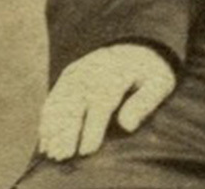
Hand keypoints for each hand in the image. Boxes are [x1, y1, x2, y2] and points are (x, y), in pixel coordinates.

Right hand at [38, 43, 175, 160]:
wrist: (137, 48)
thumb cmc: (150, 74)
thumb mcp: (159, 83)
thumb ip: (145, 103)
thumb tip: (128, 126)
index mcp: (119, 70)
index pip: (103, 101)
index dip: (93, 127)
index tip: (87, 151)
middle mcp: (95, 68)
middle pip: (77, 101)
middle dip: (68, 130)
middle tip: (63, 156)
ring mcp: (79, 70)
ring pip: (61, 100)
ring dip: (53, 128)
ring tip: (51, 153)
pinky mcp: (69, 75)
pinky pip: (54, 97)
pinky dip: (47, 120)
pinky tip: (45, 141)